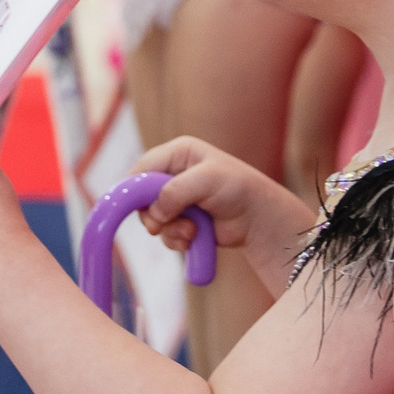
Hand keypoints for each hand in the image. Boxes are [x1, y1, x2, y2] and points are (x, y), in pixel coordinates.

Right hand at [132, 135, 317, 256]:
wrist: (258, 218)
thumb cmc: (237, 189)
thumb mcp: (206, 180)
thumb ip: (175, 191)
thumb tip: (155, 212)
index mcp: (176, 154)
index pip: (142, 169)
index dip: (135, 189)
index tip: (140, 208)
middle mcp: (173, 175)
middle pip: (142, 197)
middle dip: (153, 215)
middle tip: (161, 225)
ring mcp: (176, 199)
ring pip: (153, 219)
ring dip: (169, 230)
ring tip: (191, 231)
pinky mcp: (181, 220)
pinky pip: (165, 233)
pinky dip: (176, 239)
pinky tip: (194, 238)